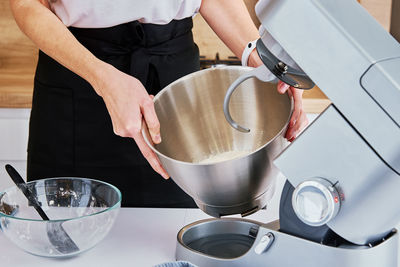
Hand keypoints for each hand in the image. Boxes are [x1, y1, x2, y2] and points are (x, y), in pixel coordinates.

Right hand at [90, 63, 168, 178]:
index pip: (148, 151)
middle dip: (149, 124)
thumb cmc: (126, 88)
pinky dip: (137, 119)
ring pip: (139, 131)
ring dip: (143, 120)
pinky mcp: (118, 127)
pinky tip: (134, 107)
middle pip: (145, 136)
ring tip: (139, 105)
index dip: (157, 164)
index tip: (164, 173)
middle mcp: (125, 132)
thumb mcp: (146, 102)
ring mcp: (120, 130)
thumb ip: (153, 123)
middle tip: (147, 107)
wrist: (108, 82)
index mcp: (133, 127)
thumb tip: (157, 139)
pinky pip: (133, 127)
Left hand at [277, 81, 308, 141]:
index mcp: (297, 94)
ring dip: (298, 129)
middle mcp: (299, 101)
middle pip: (301, 116)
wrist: (288, 78)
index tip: (291, 124)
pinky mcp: (296, 109)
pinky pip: (300, 120)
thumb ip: (283, 82)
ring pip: (302, 119)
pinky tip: (293, 135)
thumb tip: (281, 89)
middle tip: (290, 135)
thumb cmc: (286, 79)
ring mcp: (298, 106)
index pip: (298, 107)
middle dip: (296, 127)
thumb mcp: (283, 77)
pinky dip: (298, 128)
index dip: (295, 116)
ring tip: (291, 138)